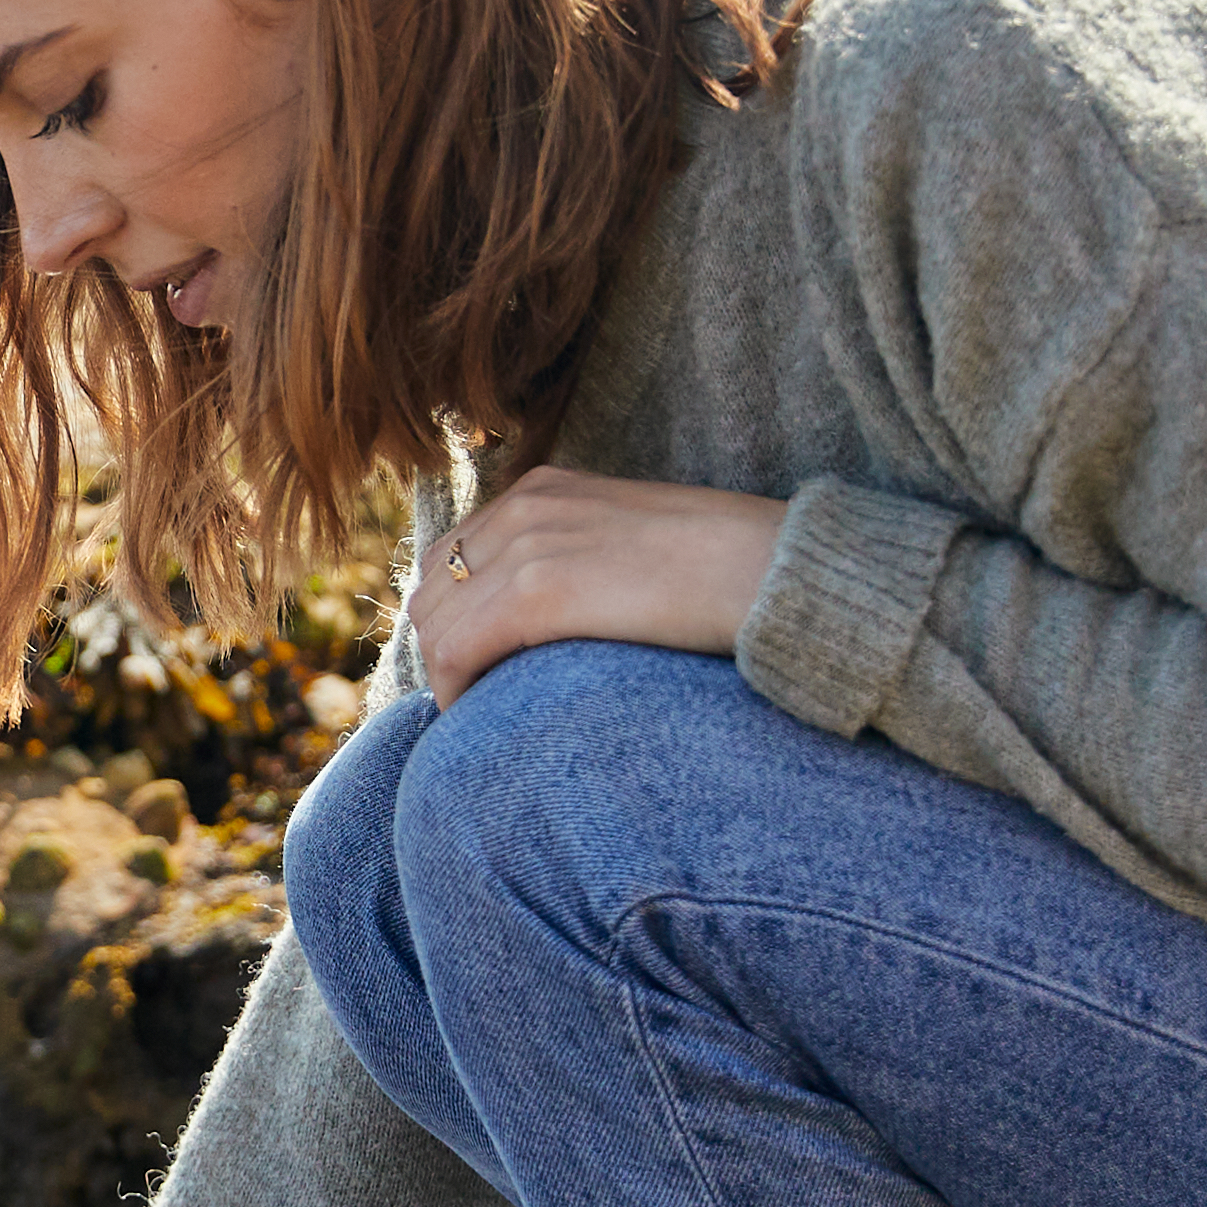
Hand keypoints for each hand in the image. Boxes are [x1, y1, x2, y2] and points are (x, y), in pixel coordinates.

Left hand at [417, 468, 790, 702]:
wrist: (774, 570)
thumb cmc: (725, 573)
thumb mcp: (634, 548)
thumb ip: (582, 564)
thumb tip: (556, 618)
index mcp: (543, 490)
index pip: (451, 555)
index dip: (453, 617)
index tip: (477, 667)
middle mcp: (525, 507)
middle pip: (433, 589)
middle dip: (443, 649)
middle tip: (475, 700)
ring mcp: (530, 544)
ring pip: (436, 622)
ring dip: (448, 676)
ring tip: (484, 715)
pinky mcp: (541, 589)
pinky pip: (456, 649)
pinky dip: (455, 689)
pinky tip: (481, 715)